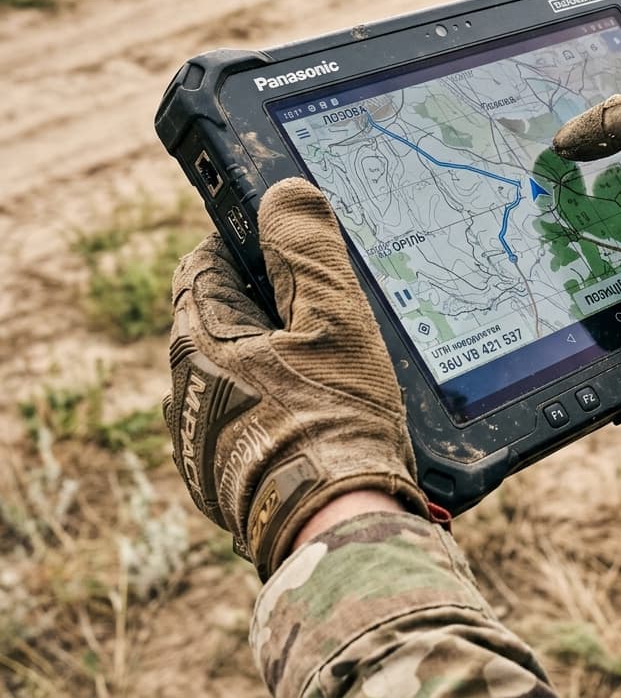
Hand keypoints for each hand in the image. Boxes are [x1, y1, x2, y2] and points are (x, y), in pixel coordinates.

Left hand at [164, 178, 426, 579]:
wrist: (337, 528)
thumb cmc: (336, 418)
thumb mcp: (334, 320)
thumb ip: (308, 252)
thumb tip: (285, 192)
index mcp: (199, 342)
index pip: (205, 264)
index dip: (247, 243)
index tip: (291, 245)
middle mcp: (182, 388)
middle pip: (221, 316)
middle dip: (268, 302)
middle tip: (327, 305)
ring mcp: (197, 436)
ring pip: (233, 367)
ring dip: (272, 353)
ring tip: (332, 361)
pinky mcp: (220, 474)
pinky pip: (242, 412)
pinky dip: (273, 398)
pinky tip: (320, 408)